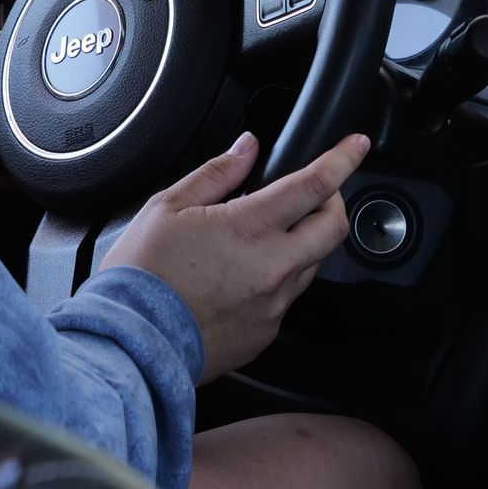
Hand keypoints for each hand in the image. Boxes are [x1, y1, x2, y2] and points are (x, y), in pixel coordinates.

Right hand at [100, 131, 368, 382]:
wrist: (130, 342)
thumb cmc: (143, 275)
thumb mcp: (169, 206)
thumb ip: (217, 172)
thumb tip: (247, 148)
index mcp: (249, 229)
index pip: (314, 186)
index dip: (342, 160)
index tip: (357, 146)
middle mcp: (272, 268)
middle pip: (333, 228)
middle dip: (334, 202)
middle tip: (316, 193)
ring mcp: (273, 305)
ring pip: (312, 264)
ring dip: (303, 242)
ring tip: (263, 236)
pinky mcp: (266, 333)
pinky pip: (287, 297)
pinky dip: (278, 278)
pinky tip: (244, 275)